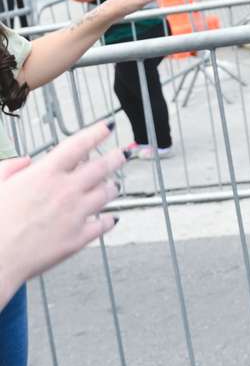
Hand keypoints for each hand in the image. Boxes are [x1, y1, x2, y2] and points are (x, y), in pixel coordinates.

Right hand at [0, 121, 121, 304]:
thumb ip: (11, 168)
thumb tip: (26, 161)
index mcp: (46, 173)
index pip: (79, 144)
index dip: (97, 132)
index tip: (108, 127)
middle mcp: (66, 190)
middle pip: (101, 167)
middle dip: (115, 158)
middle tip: (121, 154)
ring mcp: (76, 214)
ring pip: (106, 193)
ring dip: (112, 187)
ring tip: (114, 185)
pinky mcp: (78, 238)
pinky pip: (102, 224)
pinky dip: (109, 220)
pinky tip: (111, 218)